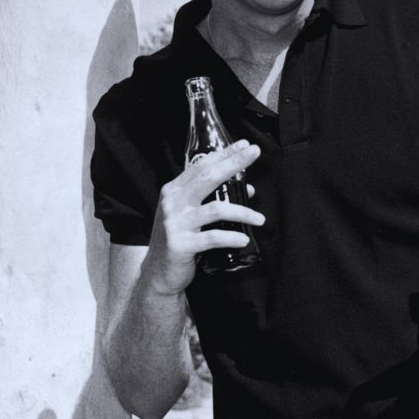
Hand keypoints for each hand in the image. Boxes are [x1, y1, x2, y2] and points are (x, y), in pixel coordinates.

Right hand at [144, 140, 263, 294]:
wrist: (158, 273)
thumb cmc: (179, 240)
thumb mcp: (191, 216)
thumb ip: (213, 200)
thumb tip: (248, 189)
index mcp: (174, 191)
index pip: (201, 166)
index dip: (223, 154)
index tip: (244, 145)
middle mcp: (172, 202)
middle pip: (208, 178)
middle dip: (233, 164)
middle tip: (254, 154)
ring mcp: (175, 223)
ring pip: (216, 209)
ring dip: (243, 212)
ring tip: (260, 219)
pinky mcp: (180, 244)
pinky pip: (213, 238)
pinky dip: (231, 237)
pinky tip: (244, 239)